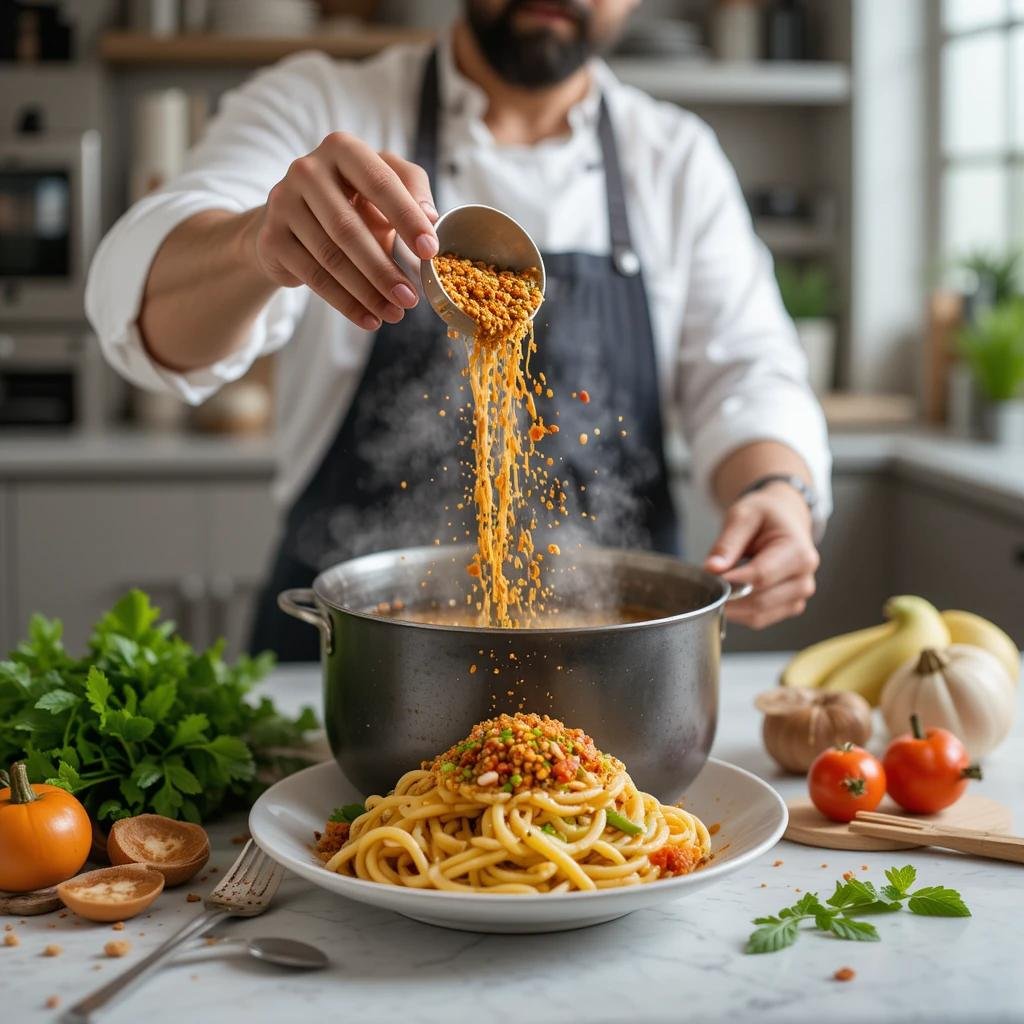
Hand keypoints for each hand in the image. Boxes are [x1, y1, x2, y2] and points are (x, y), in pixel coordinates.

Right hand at [246, 132, 439, 330]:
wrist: (293, 222)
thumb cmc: (351, 202)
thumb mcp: (384, 187)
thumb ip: (412, 190)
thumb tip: (431, 217)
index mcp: (342, 149)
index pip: (380, 182)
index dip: (407, 218)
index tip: (430, 251)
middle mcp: (307, 169)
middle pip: (348, 227)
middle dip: (384, 268)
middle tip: (411, 299)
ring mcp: (283, 202)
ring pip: (330, 256)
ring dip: (367, 292)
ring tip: (395, 313)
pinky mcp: (272, 237)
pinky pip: (313, 276)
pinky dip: (345, 303)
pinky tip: (369, 318)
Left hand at [703, 482, 818, 628]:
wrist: (785, 517)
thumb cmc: (765, 515)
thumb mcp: (743, 516)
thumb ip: (727, 543)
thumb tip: (712, 569)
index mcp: (798, 552)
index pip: (761, 576)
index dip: (732, 580)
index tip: (709, 577)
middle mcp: (804, 578)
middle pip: (760, 600)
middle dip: (729, 595)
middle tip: (708, 581)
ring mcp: (799, 596)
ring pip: (758, 615)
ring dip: (732, 606)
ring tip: (720, 585)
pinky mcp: (789, 606)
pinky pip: (759, 619)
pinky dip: (739, 611)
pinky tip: (732, 593)